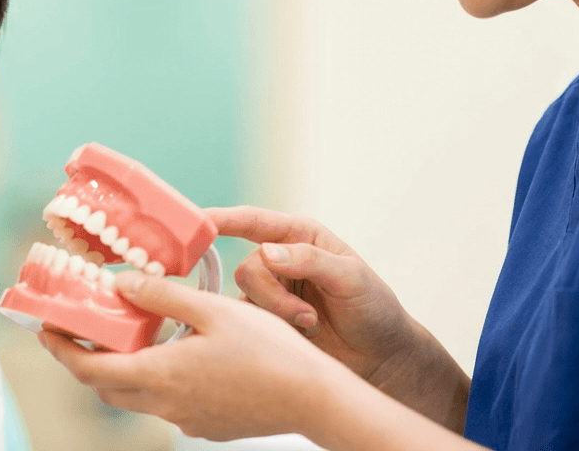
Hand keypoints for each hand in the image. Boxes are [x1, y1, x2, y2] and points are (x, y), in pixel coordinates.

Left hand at [38, 270, 337, 440]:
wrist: (316, 399)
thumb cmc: (270, 351)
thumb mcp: (214, 309)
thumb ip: (163, 295)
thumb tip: (120, 285)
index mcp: (160, 375)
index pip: (89, 369)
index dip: (60, 350)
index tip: (44, 329)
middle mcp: (166, 405)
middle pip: (108, 386)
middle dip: (86, 359)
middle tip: (79, 328)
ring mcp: (188, 421)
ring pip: (138, 396)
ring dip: (124, 368)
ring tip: (130, 333)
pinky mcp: (208, 426)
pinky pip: (168, 403)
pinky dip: (157, 379)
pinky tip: (177, 353)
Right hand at [210, 206, 468, 430]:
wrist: (380, 359)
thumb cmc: (374, 310)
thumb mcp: (351, 278)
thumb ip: (310, 260)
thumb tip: (266, 252)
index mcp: (299, 236)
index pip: (253, 221)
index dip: (222, 219)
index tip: (198, 221)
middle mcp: (279, 260)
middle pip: (247, 268)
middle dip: (273, 295)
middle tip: (307, 316)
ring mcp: (270, 292)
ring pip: (245, 297)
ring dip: (276, 314)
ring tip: (310, 325)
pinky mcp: (265, 322)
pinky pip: (245, 320)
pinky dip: (268, 330)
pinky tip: (297, 337)